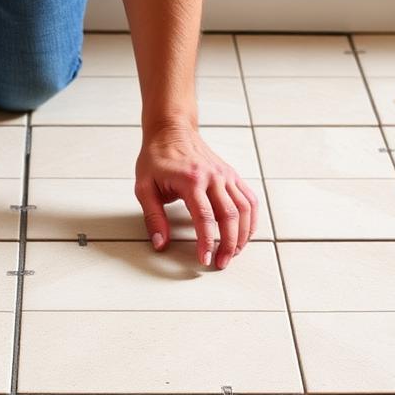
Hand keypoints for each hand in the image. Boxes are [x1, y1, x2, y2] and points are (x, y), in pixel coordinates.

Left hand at [134, 125, 259, 269]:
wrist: (171, 130)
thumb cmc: (157, 158)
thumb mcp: (144, 187)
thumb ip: (153, 217)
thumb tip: (160, 243)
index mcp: (191, 180)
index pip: (204, 218)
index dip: (207, 242)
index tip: (204, 259)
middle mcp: (213, 177)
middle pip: (230, 216)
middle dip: (229, 244)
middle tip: (221, 263)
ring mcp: (225, 175)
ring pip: (244, 209)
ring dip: (242, 235)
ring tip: (234, 253)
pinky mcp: (232, 175)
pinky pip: (249, 199)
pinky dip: (250, 219)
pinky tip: (244, 234)